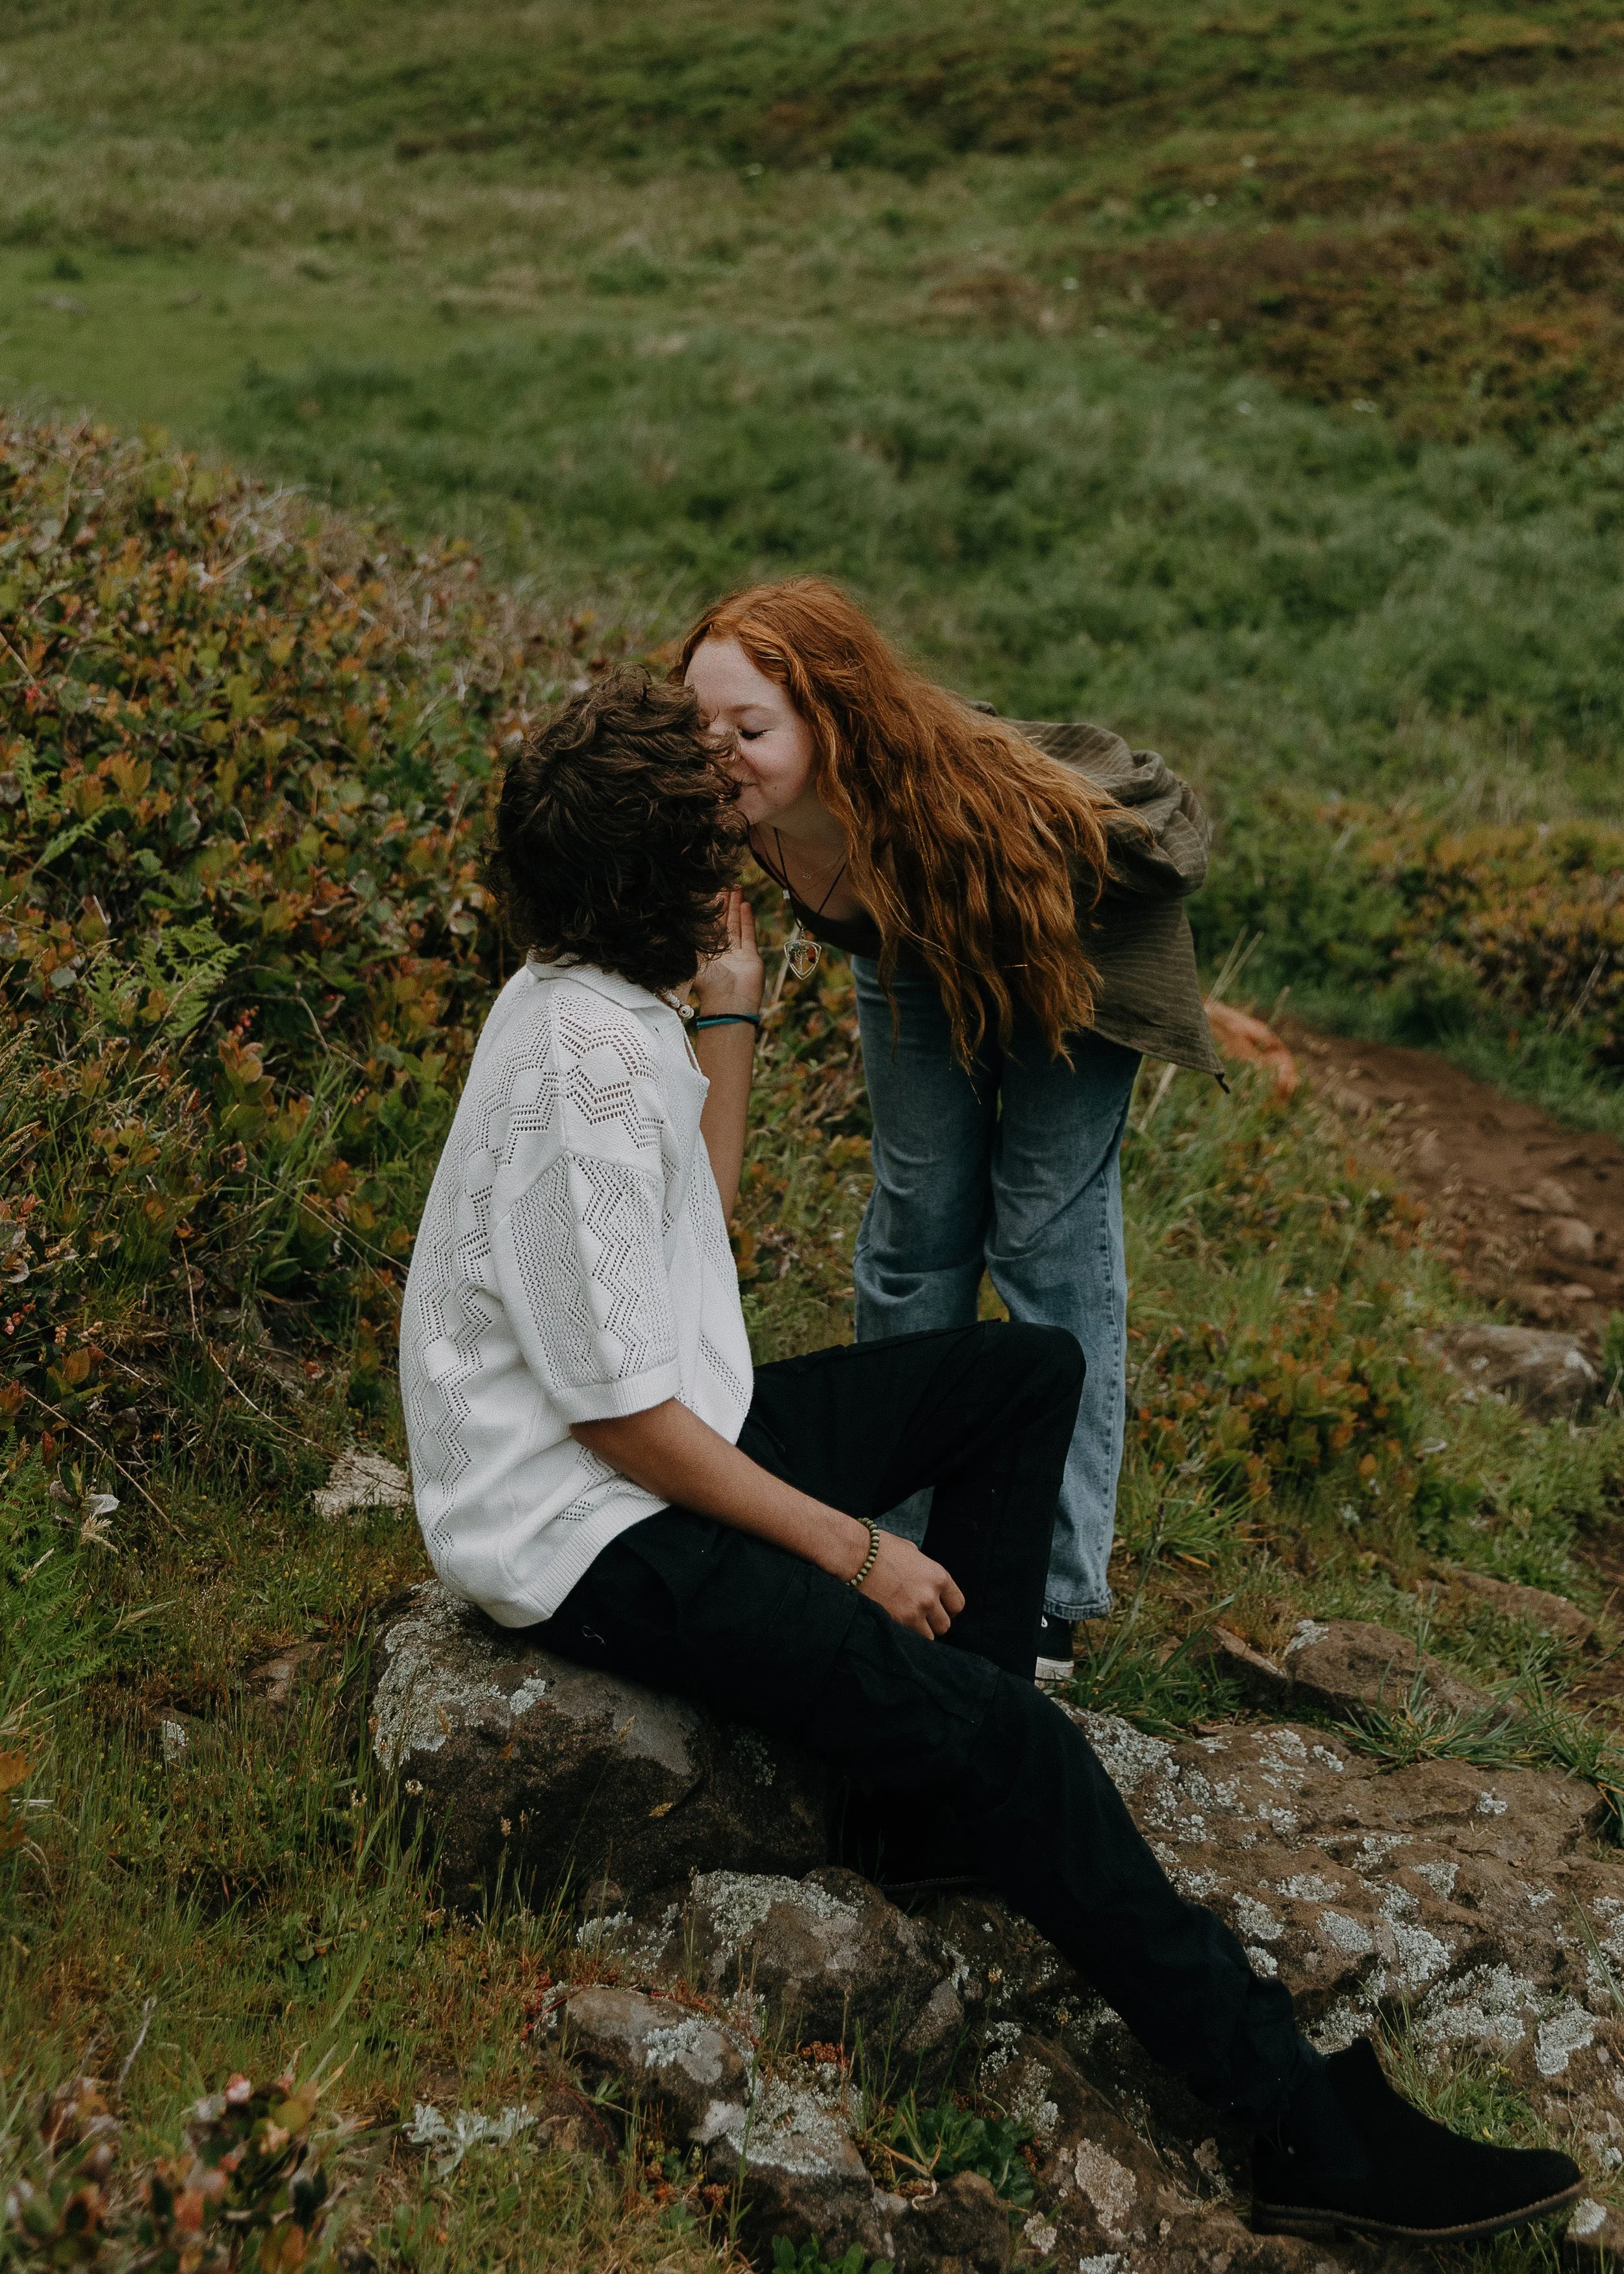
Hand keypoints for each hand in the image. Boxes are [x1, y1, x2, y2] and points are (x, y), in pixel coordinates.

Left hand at [694, 887, 763, 1017]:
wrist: (728, 1003)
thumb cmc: (707, 984)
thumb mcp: (691, 959)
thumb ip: (687, 941)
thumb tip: (674, 919)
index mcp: (703, 953)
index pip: (705, 925)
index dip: (707, 908)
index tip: (707, 889)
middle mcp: (719, 952)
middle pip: (721, 922)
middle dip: (723, 902)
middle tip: (725, 881)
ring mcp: (736, 954)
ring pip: (735, 925)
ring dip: (735, 906)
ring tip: (737, 887)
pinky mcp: (751, 957)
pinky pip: (749, 935)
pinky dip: (747, 920)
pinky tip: (746, 905)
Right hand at [860, 1531, 964, 1639]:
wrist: (855, 1555)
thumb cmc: (881, 1549)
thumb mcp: (912, 1552)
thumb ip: (924, 1570)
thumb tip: (926, 1579)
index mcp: (938, 1576)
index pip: (957, 1605)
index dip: (948, 1608)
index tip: (938, 1609)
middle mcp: (930, 1596)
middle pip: (944, 1625)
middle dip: (933, 1622)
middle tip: (919, 1616)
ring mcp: (913, 1612)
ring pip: (929, 1636)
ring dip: (919, 1631)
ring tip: (905, 1621)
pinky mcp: (896, 1622)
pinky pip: (909, 1639)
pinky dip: (905, 1635)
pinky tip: (895, 1624)